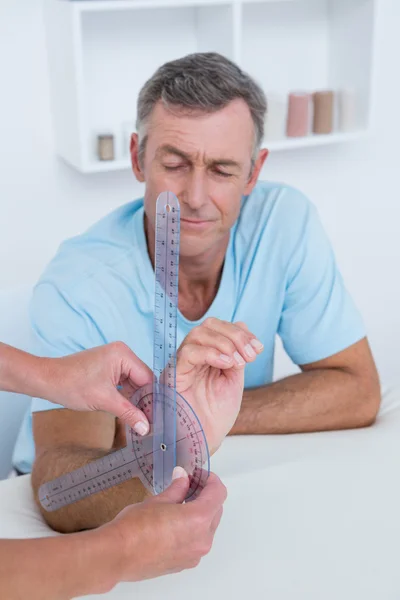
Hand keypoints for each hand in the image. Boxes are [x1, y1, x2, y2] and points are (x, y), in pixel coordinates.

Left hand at [41, 342, 152, 435]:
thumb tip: (146, 428)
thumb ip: (128, 413)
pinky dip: (125, 396)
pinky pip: (123, 382)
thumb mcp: (104, 401)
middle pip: (142, 380)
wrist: (47, 380)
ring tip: (141, 420)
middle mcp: (121, 353)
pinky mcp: (107, 367)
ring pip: (133, 382)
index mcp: (123, 354)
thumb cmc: (72, 385)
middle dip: (144, 400)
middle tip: (150, 422)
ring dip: (135, 400)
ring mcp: (114, 359)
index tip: (156, 419)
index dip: (151, 399)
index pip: (147, 378)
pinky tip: (128, 411)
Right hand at [102, 467, 226, 582]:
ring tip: (180, 502)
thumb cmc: (135, 527)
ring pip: (208, 528)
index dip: (210, 479)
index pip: (218, 493)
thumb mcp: (159, 500)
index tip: (198, 474)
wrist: (117, 555)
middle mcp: (202, 539)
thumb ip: (177, 488)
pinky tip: (175, 521)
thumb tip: (183, 477)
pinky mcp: (185, 564)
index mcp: (199, 519)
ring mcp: (195, 554)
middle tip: (189, 484)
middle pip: (216, 510)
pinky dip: (193, 529)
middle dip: (205, 495)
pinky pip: (197, 542)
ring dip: (200, 512)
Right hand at [174, 318, 262, 453]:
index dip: (240, 332)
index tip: (258, 348)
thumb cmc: (215, 415)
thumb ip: (237, 355)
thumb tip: (243, 328)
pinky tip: (226, 364)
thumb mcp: (233, 380)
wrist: (205, 439)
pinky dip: (210, 353)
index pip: (219, 327)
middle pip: (209, 325)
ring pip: (198, 334)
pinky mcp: (173, 375)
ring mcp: (182, 363)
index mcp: (207, 354)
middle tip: (250, 355)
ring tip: (238, 362)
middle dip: (234, 335)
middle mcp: (193, 355)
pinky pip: (188, 353)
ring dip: (224, 343)